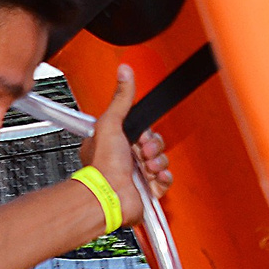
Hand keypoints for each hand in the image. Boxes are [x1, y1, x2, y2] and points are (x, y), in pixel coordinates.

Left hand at [81, 66, 173, 225]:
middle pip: (153, 145)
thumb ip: (121, 98)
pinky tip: (154, 175)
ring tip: (146, 167)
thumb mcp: (111, 123)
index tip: (139, 135)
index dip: (144, 132)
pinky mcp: (147, 190)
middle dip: (152, 147)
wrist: (109, 196)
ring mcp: (136, 176)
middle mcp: (124, 160)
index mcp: (114, 143)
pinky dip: (163, 177)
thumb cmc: (103, 166)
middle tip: (142, 153)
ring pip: (160, 161)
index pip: (139, 131)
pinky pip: (164, 179)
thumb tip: (124, 72)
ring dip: (157, 162)